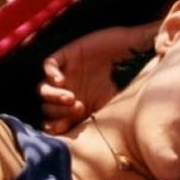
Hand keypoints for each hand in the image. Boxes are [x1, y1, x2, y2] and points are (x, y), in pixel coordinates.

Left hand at [39, 24, 155, 133]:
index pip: (57, 121)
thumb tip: (137, 135)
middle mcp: (67, 91)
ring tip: (70, 98)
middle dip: (60, 112)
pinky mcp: (64, 56)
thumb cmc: (125, 76)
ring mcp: (64, 74)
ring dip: (54, 97)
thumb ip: (118, 114)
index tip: (67, 129)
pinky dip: (51, 74)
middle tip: (79, 109)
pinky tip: (60, 80)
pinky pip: (48, 66)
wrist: (125, 44)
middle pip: (48, 109)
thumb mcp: (119, 100)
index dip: (57, 127)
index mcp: (76, 105)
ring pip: (43, 90)